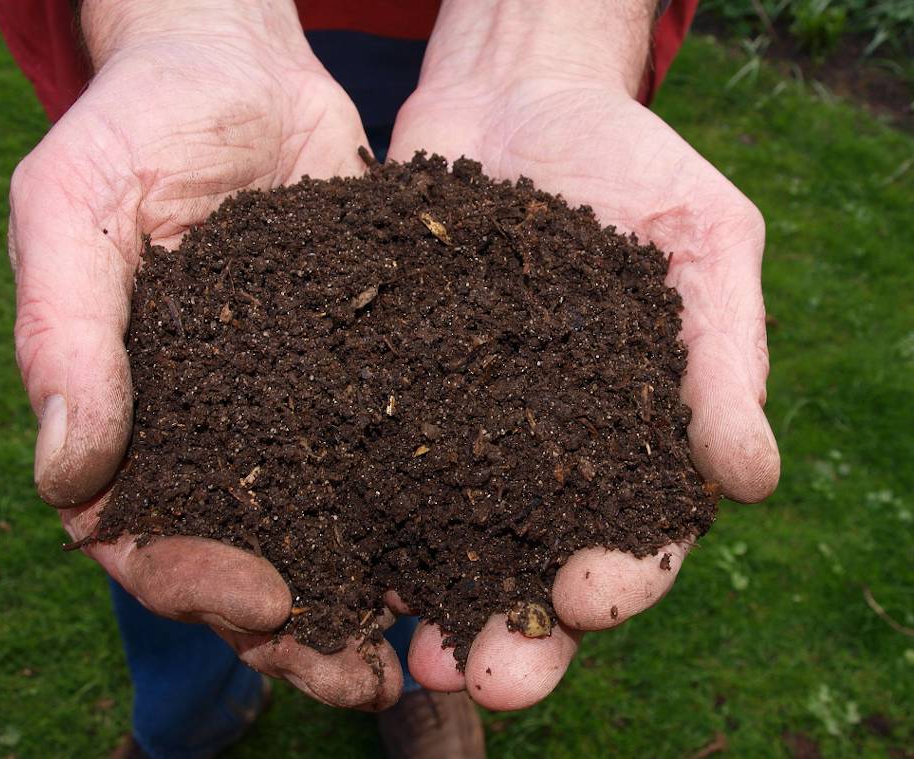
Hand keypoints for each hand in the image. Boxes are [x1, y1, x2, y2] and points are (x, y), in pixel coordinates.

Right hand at [9, 0, 401, 708]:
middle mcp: (215, 433)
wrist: (236, 71)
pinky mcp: (364, 376)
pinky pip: (392, 456)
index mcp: (134, 419)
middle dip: (300, 628)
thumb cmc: (136, 128)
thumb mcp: (73, 208)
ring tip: (431, 643)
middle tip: (364, 675)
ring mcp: (291, 411)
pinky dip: (426, 510)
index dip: (197, 585)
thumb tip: (69, 475)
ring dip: (370, 594)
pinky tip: (475, 543)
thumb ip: (63, 334)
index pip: (146, 540)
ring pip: (327, 530)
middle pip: (246, 562)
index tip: (264, 600)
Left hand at [386, 0, 779, 708]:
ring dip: (426, 603)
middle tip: (484, 675)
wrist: (518, 98)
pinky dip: (354, 518)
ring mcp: (459, 428)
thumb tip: (752, 479)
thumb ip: (725, 357)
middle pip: (531, 566)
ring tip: (405, 650)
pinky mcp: (387, 392)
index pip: (637, 534)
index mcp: (630, 437)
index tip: (589, 596)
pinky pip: (369, 465)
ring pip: (443, 541)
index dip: (619, 577)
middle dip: (514, 632)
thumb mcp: (704, 239)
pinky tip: (331, 557)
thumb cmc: (630, 164)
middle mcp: (541, 453)